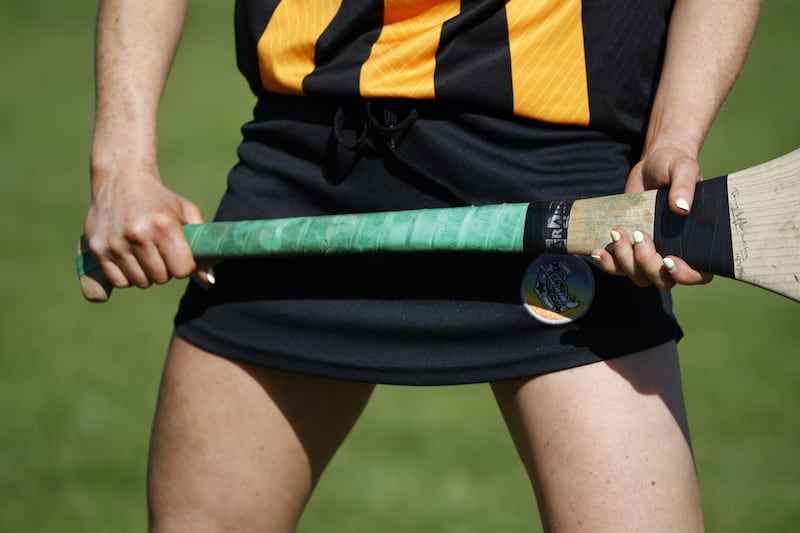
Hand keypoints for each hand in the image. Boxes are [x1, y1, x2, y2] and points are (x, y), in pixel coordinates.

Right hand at [84, 165, 208, 289]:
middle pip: (161, 278)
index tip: (179, 253)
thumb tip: (209, 280)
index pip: (182, 270)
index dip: (184, 265)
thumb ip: (203, 246)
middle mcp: (138, 235)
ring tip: (145, 252)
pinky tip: (130, 257)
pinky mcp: (97, 249)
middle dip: (166, 269)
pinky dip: (128, 276)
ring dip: (147, 273)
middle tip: (160, 250)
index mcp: (164, 226)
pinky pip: (120, 282)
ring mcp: (115, 243)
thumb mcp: (187, 213)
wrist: (121, 179)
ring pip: (141, 282)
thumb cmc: (160, 199)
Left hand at [591, 146, 712, 288]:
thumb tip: (682, 208)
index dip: (684, 274)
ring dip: (624, 260)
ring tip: (616, 231)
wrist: (651, 166)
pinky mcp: (629, 250)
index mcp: (697, 242)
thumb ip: (685, 186)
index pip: (697, 273)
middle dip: (646, 262)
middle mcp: (674, 253)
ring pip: (638, 276)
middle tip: (638, 234)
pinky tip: (598, 250)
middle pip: (661, 279)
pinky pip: (618, 268)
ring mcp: (650, 254)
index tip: (668, 259)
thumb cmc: (674, 166)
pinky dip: (607, 263)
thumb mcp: (683, 169)